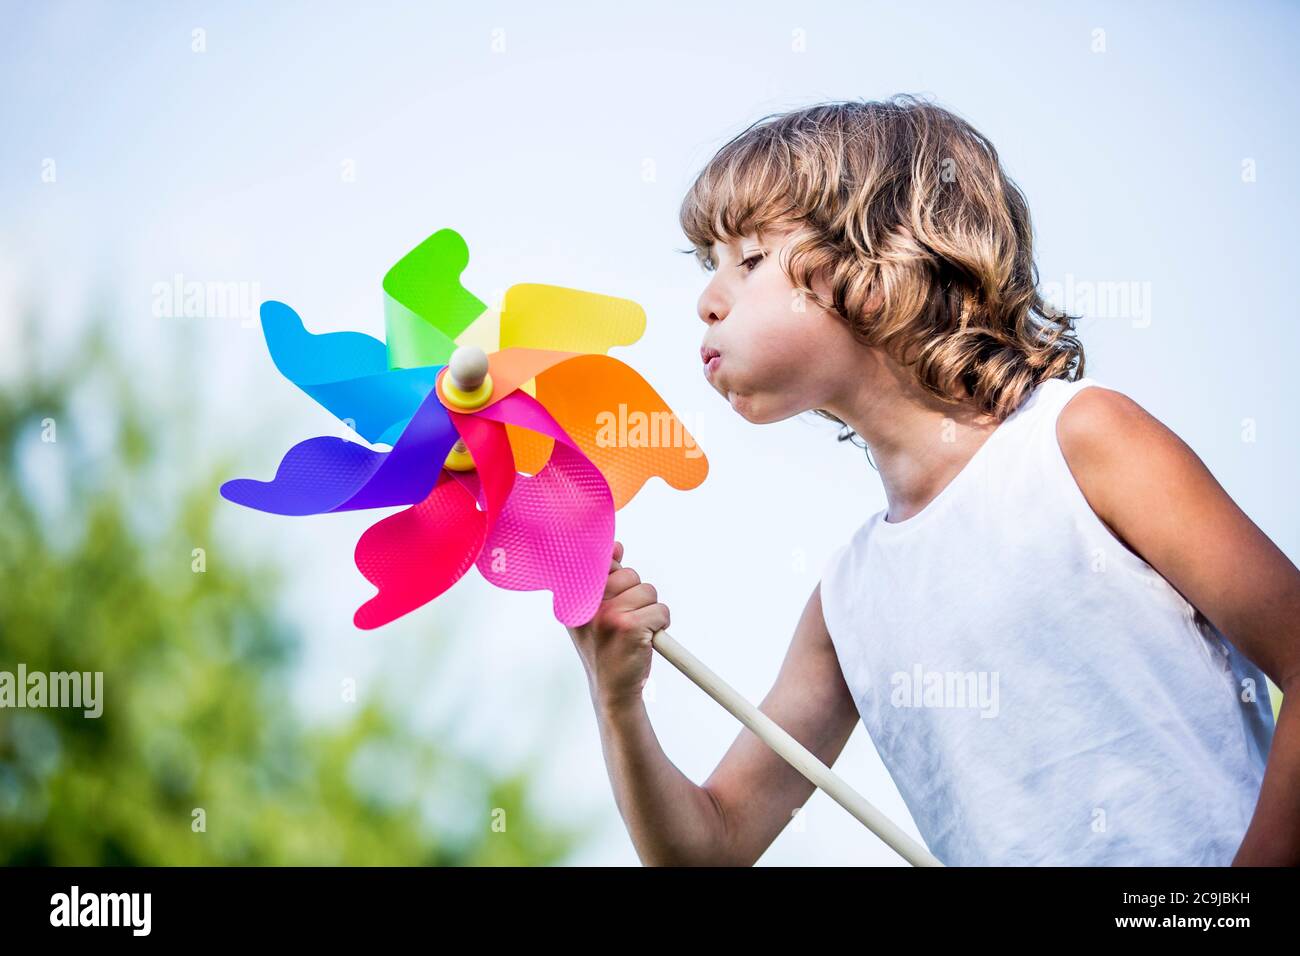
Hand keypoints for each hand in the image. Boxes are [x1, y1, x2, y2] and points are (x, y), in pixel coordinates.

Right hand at [566, 540, 669, 710]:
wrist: (612, 691)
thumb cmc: (606, 648)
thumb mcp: (595, 613)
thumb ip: (603, 579)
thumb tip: (617, 547)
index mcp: (574, 598)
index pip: (600, 562)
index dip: (614, 572)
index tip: (615, 594)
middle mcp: (588, 605)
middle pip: (629, 575)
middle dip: (636, 596)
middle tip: (625, 622)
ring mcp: (608, 615)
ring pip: (648, 592)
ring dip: (649, 611)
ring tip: (634, 633)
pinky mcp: (630, 627)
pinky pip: (660, 610)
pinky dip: (661, 625)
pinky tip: (645, 641)